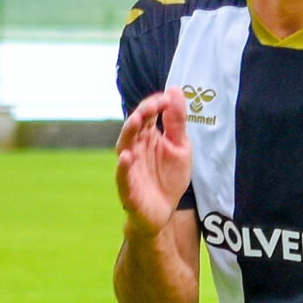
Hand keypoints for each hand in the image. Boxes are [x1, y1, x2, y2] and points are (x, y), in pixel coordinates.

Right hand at [116, 90, 191, 236]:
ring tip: (135, 120)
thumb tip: (175, 90)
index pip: (146, 115)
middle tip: (152, 104)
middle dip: (142, 114)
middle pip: (134, 127)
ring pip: (125, 146)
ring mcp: (129, 167)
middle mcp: (135, 148)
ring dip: (129, 133)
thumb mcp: (180, 147)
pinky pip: (122, 176)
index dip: (155, 105)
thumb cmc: (168, 177)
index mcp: (147, 137)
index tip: (167, 98)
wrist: (164, 212)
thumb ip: (176, 122)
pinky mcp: (128, 188)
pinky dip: (123, 167)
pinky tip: (126, 157)